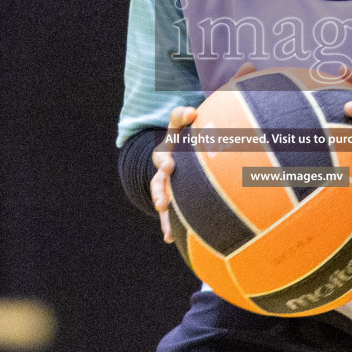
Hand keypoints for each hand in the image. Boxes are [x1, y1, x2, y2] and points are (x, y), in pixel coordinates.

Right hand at [149, 106, 196, 243]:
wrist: (179, 152)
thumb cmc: (181, 136)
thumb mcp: (179, 124)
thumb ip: (182, 115)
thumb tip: (192, 111)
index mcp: (165, 155)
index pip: (162, 157)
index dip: (164, 161)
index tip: (169, 165)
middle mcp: (163, 174)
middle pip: (158, 184)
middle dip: (160, 193)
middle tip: (162, 202)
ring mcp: (168, 189)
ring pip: (163, 203)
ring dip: (165, 217)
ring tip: (167, 231)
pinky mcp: (175, 201)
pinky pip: (171, 215)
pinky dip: (170, 227)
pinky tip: (171, 239)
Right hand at [151, 63, 257, 243]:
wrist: (183, 157)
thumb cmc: (206, 132)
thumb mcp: (216, 111)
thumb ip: (230, 90)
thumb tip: (251, 65)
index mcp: (182, 131)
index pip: (178, 118)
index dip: (183, 114)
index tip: (193, 112)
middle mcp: (170, 151)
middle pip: (162, 152)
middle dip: (164, 158)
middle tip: (170, 163)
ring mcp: (167, 175)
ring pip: (158, 183)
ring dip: (160, 192)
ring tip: (163, 202)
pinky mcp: (170, 196)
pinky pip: (166, 212)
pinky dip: (167, 224)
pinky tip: (170, 238)